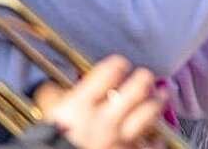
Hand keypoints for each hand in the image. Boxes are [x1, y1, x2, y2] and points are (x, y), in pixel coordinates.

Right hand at [43, 55, 164, 148]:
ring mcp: (120, 140)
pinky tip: (156, 136)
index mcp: (80, 107)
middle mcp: (104, 120)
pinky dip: (157, 139)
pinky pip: (153, 145)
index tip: (120, 67)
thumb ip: (54, 102)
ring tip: (161, 96)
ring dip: (158, 100)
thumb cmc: (49, 148)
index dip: (118, 65)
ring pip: (150, 110)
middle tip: (144, 79)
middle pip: (138, 86)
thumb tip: (52, 89)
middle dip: (143, 79)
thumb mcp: (47, 122)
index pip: (110, 71)